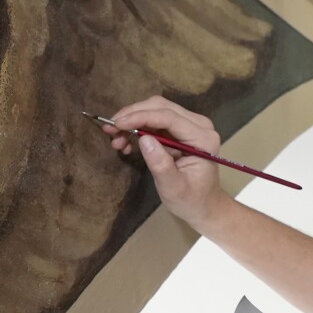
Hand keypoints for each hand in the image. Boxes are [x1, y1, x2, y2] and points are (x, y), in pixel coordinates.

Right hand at [105, 96, 231, 228]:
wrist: (202, 205)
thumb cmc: (190, 200)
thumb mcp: (174, 187)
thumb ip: (160, 164)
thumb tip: (143, 139)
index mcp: (202, 138)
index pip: (169, 117)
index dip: (140, 117)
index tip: (117, 124)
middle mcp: (198, 125)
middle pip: (161, 107)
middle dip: (133, 115)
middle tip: (110, 130)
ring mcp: (189, 125)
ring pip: (156, 110)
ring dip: (133, 120)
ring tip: (116, 140)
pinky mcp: (180, 129)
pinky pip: (155, 120)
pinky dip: (137, 127)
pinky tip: (126, 143)